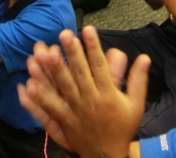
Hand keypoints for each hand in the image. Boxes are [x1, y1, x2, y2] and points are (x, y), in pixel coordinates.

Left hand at [18, 26, 148, 157]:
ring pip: (63, 87)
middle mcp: (91, 100)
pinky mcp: (64, 121)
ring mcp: (76, 111)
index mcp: (108, 95)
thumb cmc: (123, 128)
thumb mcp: (136, 105)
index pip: (100, 66)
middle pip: (80, 73)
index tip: (87, 29)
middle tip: (64, 33)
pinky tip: (29, 85)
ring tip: (46, 52)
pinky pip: (50, 108)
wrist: (108, 156)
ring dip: (54, 69)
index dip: (93, 47)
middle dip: (72, 53)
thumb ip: (139, 80)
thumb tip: (146, 57)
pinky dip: (40, 97)